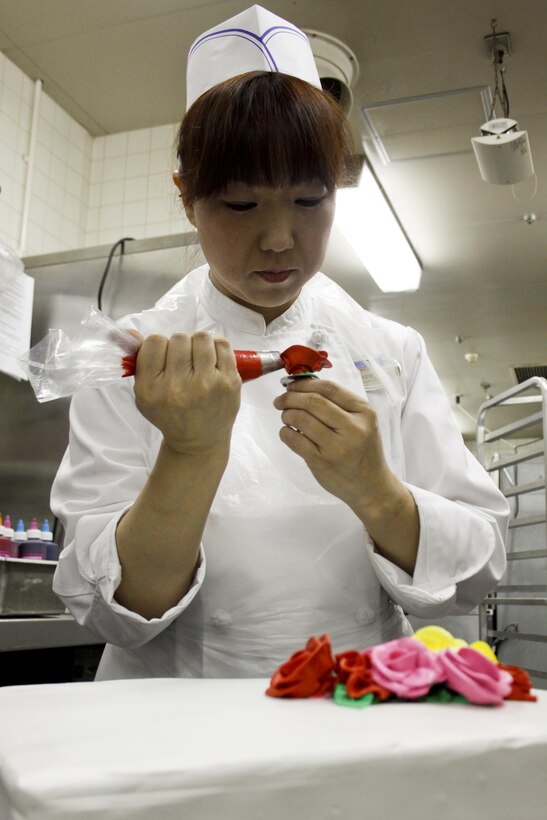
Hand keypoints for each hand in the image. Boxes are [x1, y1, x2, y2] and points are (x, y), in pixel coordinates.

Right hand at [132, 331, 240, 454]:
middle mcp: (178, 387)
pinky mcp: (229, 383)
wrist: (198, 441)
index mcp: (152, 389)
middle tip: (184, 361)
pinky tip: (213, 359)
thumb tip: (128, 331)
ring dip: (199, 343)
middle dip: (181, 346)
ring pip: (201, 338)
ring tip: (199, 358)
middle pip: (179, 338)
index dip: (160, 345)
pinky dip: (216, 346)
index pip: (154, 342)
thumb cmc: (170, 413)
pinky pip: (222, 345)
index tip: (165, 358)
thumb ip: (138, 360)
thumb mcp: (146, 392)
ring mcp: (207, 385)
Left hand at [273, 379, 395, 511]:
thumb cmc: (363, 450)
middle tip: (281, 401)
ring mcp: (337, 447)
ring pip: (302, 419)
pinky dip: (285, 433)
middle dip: (291, 398)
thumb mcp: (362, 423)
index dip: (304, 384)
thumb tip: (302, 387)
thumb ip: (339, 405)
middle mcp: (353, 428)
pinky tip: (288, 432)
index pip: (329, 389)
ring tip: (286, 417)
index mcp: (364, 412)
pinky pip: (295, 440)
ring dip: (287, 415)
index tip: (291, 386)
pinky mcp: (322, 462)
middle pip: (313, 402)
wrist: (371, 487)